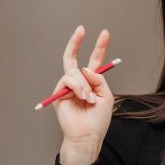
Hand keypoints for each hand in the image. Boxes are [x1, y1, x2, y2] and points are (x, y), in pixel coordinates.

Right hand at [54, 26, 114, 164]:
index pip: (94, 61)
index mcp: (91, 82)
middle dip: (77, 42)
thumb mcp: (106, 96)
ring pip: (75, 72)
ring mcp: (67, 87)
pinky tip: (82, 97)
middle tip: (81, 29)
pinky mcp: (59, 93)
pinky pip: (68, 80)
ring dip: (84, 84)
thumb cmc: (97, 120)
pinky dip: (78, 87)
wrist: (87, 136)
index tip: (105, 33)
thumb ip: (98, 79)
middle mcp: (78, 83)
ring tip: (89, 99)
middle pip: (74, 58)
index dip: (99, 47)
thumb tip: (85, 68)